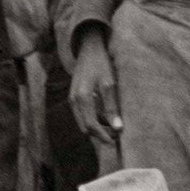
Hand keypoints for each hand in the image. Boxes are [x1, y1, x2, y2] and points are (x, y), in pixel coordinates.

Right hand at [68, 29, 122, 149]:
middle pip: (85, 128)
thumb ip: (112, 107)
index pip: (91, 125)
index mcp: (82, 98)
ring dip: (96, 129)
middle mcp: (74, 101)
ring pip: (83, 123)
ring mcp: (72, 100)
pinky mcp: (74, 98)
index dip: (103, 136)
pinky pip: (82, 116)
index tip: (114, 142)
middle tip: (116, 136)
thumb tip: (118, 128)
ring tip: (113, 129)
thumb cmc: (101, 64)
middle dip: (100, 135)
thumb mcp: (109, 84)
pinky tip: (105, 119)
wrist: (88, 48)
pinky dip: (93, 120)